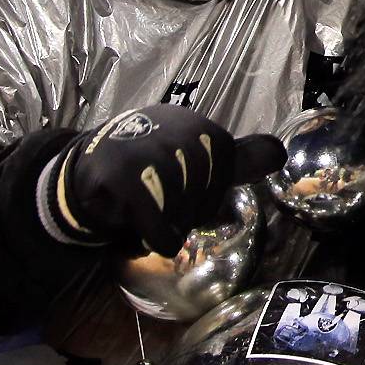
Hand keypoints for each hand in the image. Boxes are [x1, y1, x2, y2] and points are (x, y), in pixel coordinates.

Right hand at [49, 106, 286, 255]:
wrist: (85, 171)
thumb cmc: (148, 166)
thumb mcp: (195, 157)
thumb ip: (238, 158)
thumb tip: (280, 153)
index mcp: (197, 127)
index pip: (226, 164)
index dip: (208, 193)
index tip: (186, 197)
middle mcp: (174, 130)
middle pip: (205, 188)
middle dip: (188, 209)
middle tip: (165, 209)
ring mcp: (146, 150)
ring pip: (182, 205)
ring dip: (168, 221)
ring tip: (150, 216)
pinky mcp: (120, 176)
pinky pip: (156, 220)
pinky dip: (156, 236)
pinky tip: (147, 237)